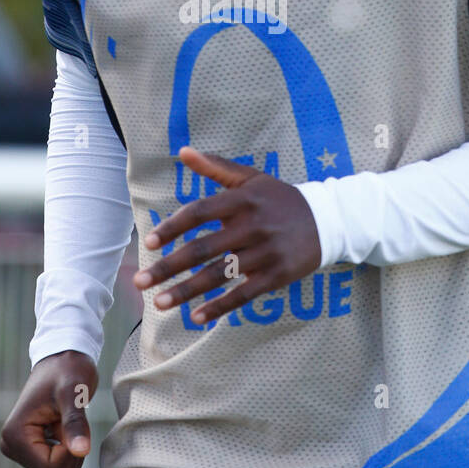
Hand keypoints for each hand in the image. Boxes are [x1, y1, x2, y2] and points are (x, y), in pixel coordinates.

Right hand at [0, 350, 97, 467]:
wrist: (63, 358)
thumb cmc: (69, 370)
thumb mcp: (74, 393)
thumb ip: (75, 423)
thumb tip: (81, 452)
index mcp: (15, 436)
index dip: (72, 452)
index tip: (72, 422)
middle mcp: (10, 446)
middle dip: (71, 452)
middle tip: (70, 420)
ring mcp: (18, 449)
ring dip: (70, 448)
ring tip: (64, 420)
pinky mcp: (28, 449)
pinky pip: (57, 465)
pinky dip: (68, 448)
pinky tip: (61, 424)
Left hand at [133, 146, 321, 324]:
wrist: (328, 220)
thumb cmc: (280, 199)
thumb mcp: (251, 178)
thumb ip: (216, 166)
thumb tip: (183, 151)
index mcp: (242, 200)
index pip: (200, 212)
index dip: (173, 227)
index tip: (150, 243)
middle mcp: (252, 226)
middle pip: (203, 249)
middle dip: (169, 267)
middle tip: (140, 282)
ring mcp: (265, 253)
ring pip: (219, 275)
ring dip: (187, 291)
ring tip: (160, 303)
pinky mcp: (277, 275)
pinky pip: (244, 294)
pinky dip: (220, 306)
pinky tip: (196, 316)